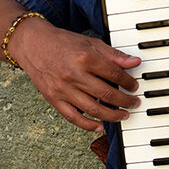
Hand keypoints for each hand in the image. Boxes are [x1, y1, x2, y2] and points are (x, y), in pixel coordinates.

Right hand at [8, 16, 141, 130]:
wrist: (33, 44)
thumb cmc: (62, 42)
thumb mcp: (90, 42)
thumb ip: (113, 54)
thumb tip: (134, 62)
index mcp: (85, 58)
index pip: (115, 75)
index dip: (129, 83)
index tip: (135, 86)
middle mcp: (74, 75)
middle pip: (106, 94)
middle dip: (125, 101)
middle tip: (134, 103)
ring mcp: (63, 89)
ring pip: (93, 108)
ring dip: (112, 115)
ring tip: (123, 116)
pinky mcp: (54, 99)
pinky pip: (73, 117)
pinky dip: (87, 125)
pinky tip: (100, 126)